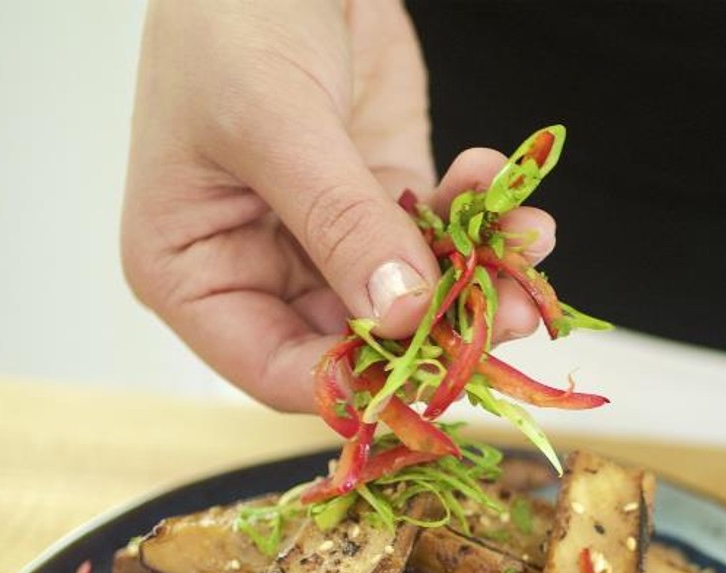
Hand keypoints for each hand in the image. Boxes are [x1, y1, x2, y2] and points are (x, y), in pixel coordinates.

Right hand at [121, 0, 552, 411]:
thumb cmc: (229, 17)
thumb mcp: (274, 123)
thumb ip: (341, 224)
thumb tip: (403, 314)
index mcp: (193, 272)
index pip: (277, 371)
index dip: (357, 383)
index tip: (434, 367)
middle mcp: (261, 269)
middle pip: (362, 345)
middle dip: (442, 329)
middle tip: (514, 310)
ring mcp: (329, 240)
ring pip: (416, 300)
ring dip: (480, 277)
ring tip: (531, 240)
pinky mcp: (382, 202)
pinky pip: (442, 239)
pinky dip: (482, 220)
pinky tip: (501, 178)